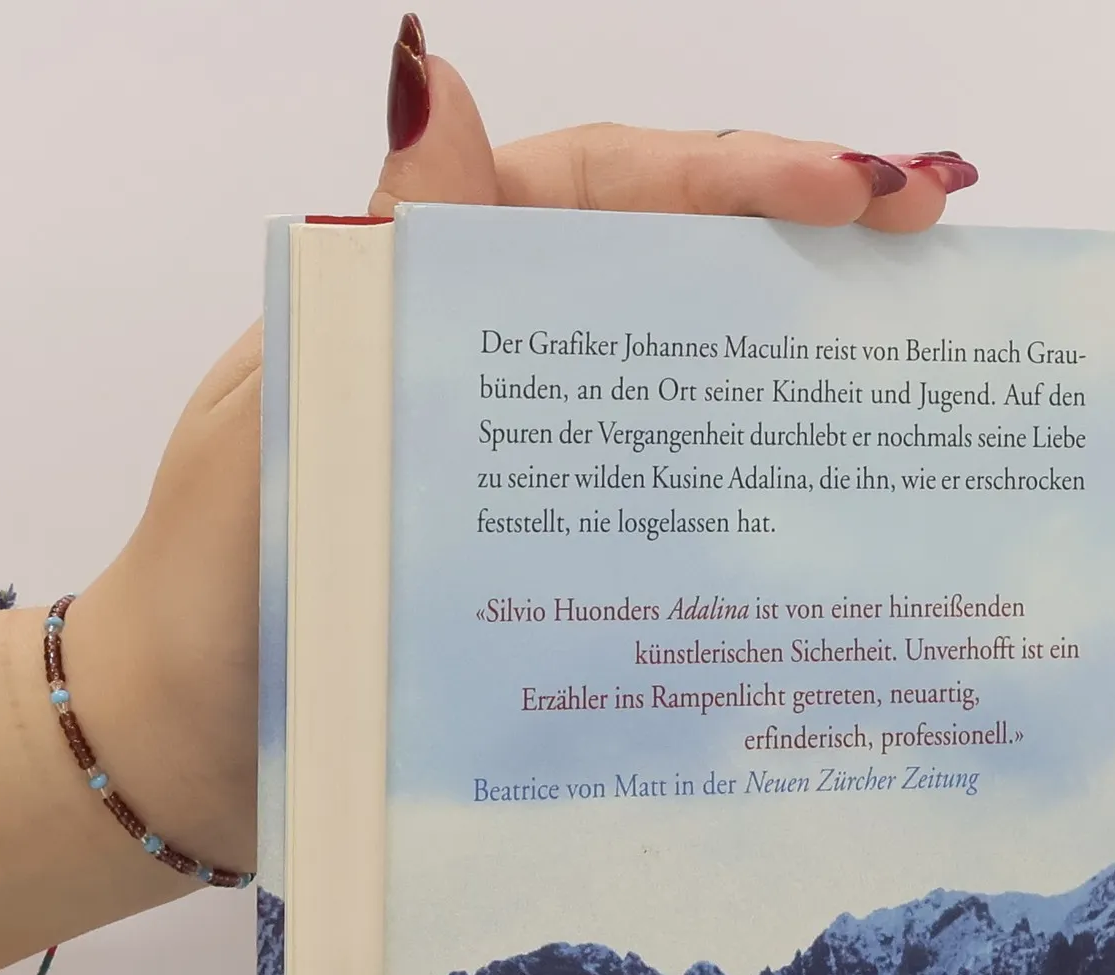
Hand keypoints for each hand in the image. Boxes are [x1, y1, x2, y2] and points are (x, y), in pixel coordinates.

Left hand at [70, 14, 977, 876]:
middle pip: (667, 275)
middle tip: (928, 244)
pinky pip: (664, 516)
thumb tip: (432, 73)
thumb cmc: (212, 591)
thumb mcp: (288, 416)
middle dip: (799, 248)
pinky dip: (747, 513)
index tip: (854, 194)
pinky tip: (832, 529)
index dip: (732, 177)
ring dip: (791, 372)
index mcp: (423, 284)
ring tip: (910, 365)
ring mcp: (534, 470)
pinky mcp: (554, 569)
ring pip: (679, 393)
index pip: (598, 189)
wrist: (185, 760)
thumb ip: (376, 272)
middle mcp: (493, 362)